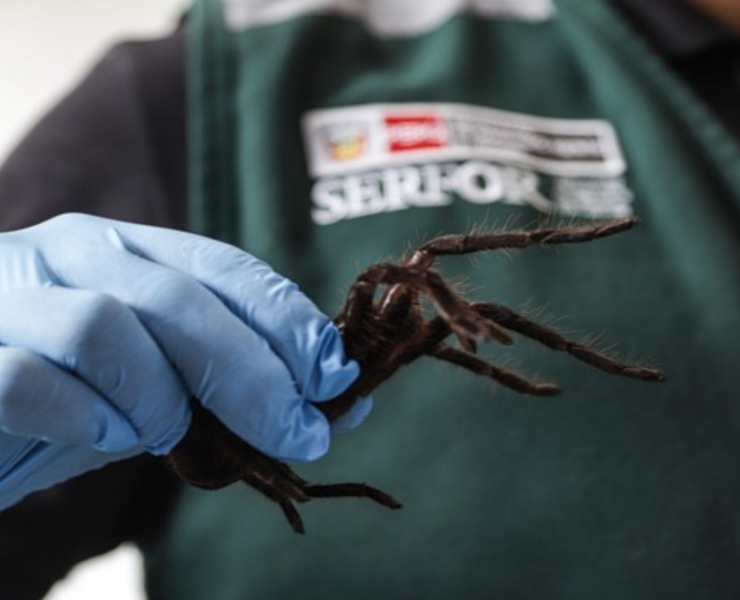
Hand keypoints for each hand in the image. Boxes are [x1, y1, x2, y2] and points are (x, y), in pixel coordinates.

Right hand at [0, 213, 364, 509]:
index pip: (225, 267)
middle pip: (180, 300)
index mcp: (127, 249)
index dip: (288, 320)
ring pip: (106, 326)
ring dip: (159, 398)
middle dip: (255, 375)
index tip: (335, 377)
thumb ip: (235, 386)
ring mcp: (9, 294)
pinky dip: (83, 417)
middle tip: (297, 433)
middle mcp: (70, 253)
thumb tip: (346, 404)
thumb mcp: (164, 383)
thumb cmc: (71, 393)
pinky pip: (28, 379)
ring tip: (166, 434)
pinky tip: (102, 435)